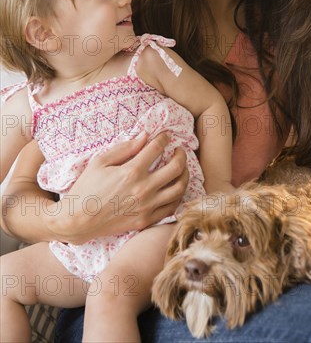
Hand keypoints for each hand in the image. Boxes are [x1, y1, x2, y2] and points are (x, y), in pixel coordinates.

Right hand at [50, 132, 188, 243]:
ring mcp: (147, 207)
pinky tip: (174, 187)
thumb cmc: (86, 188)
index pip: (157, 148)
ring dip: (185, 174)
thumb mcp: (100, 162)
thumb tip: (144, 136)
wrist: (78, 221)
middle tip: (179, 150)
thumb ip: (125, 148)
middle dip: (181, 154)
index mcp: (131, 172)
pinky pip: (171, 207)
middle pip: (176, 168)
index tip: (166, 136)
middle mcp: (143, 189)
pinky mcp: (146, 220)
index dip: (164, 138)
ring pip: (179, 188)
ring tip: (181, 168)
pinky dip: (177, 195)